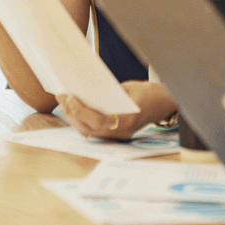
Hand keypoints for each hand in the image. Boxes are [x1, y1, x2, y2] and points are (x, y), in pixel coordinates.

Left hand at [56, 80, 173, 138]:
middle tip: (61, 96)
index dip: (81, 110)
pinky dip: (80, 119)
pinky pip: (92, 129)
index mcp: (128, 121)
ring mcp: (117, 136)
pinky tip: (73, 108)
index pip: (99, 121)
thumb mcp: (129, 89)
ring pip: (87, 131)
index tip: (70, 96)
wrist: (163, 103)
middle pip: (88, 128)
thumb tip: (85, 91)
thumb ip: (109, 93)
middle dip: (71, 112)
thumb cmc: (149, 93)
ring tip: (63, 101)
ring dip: (72, 117)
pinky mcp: (113, 133)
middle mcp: (121, 132)